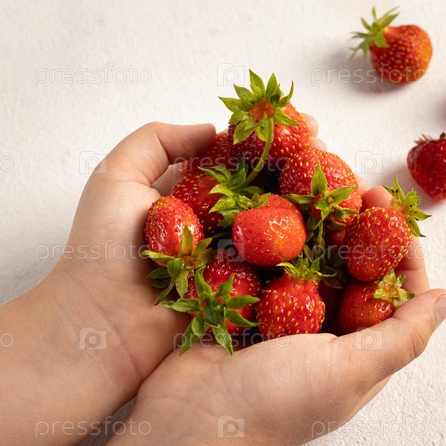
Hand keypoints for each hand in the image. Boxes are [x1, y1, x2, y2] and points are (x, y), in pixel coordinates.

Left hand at [51, 119, 325, 378]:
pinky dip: (309, 247)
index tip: (299, 122)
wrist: (104, 322)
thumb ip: (157, 140)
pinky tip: (336, 225)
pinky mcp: (246, 290)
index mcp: (189, 192)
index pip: (238, 156)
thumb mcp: (115, 177)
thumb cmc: (103, 249)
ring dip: (312, 202)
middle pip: (266, 186)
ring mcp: (234, 256)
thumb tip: (212, 128)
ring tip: (342, 182)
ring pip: (280, 223)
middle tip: (328, 151)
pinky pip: (282, 265)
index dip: (269, 138)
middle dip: (299, 165)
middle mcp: (217, 221)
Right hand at [85, 186, 445, 445]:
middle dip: (353, 224)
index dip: (398, 247)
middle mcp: (327, 331)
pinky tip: (267, 202)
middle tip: (346, 182)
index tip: (387, 205)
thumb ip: (402, 335)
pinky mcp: (246, 303)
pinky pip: (266, 260)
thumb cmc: (276, 404)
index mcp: (360, 350)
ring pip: (308, 257)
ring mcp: (283, 316)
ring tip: (309, 182)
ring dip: (311, 221)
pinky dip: (269, 232)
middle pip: (351, 266)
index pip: (394, 291)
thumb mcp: (350, 370)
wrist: (189, 422)